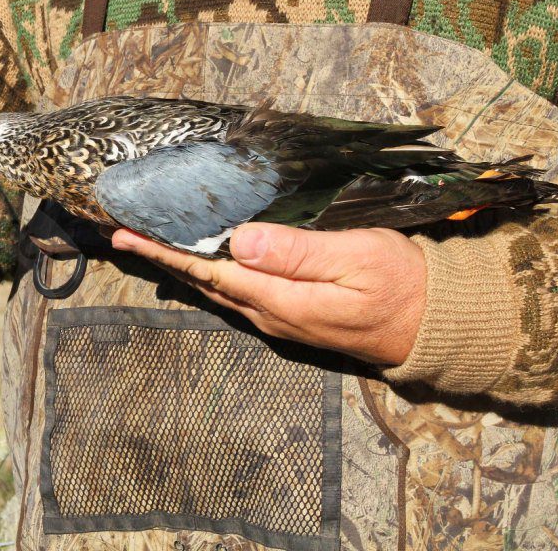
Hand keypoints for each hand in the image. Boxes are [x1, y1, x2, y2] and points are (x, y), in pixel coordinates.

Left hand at [111, 223, 426, 364]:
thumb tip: (241, 242)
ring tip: (153, 244)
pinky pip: (237, 291)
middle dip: (162, 258)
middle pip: (203, 281)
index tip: (128, 236)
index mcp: (280, 298)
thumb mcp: (355, 258)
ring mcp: (279, 317)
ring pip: (217, 288)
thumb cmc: (399, 283)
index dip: (165, 252)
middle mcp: (270, 313)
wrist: (431, 323)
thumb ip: (297, 252)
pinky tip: (204, 259)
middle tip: (126, 234)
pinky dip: (210, 271)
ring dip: (182, 265)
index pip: (208, 270)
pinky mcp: (291, 314)